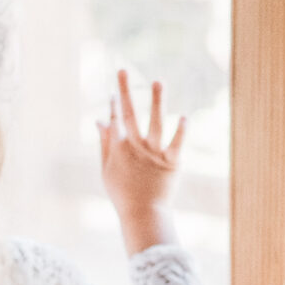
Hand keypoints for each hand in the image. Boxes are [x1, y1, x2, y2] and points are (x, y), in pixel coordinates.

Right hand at [98, 72, 186, 256]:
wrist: (142, 214)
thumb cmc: (122, 193)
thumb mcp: (106, 169)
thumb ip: (104, 143)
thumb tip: (100, 120)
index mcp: (118, 149)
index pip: (114, 120)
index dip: (112, 103)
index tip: (112, 89)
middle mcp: (135, 147)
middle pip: (129, 114)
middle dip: (124, 91)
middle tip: (122, 70)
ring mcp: (154, 154)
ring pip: (155, 122)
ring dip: (155, 101)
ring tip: (158, 81)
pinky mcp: (172, 162)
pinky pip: (177, 144)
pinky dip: (181, 131)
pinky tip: (184, 117)